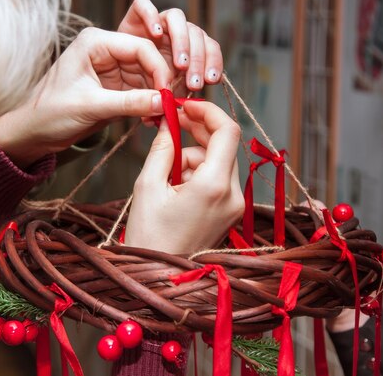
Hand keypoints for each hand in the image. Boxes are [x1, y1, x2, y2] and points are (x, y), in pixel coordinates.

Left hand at [0, 27, 172, 167]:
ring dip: (158, 95)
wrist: (35, 131)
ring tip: (162, 116)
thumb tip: (162, 102)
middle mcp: (107, 50)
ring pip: (150, 77)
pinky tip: (154, 119)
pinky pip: (144, 91)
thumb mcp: (90, 107)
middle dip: (162, 82)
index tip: (167, 93)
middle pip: (149, 59)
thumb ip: (128, 103)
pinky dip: (151, 105)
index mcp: (95, 42)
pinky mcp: (118, 87)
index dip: (159, 68)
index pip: (140, 47)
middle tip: (170, 106)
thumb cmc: (50, 112)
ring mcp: (114, 69)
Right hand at [118, 0, 222, 91]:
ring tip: (180, 65)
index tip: (210, 80)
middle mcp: (175, 33)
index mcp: (188, 49)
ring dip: (182, 40)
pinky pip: (143, 5)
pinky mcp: (135, 15)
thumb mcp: (165, 96)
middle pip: (196, 33)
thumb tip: (195, 104)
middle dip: (199, 58)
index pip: (210, 47)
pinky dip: (151, 15)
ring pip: (176, 17)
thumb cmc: (141, 91)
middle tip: (194, 82)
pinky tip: (156, 35)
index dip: (214, 61)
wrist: (111, 84)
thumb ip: (179, 96)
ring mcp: (157, 22)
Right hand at [124, 101, 243, 253]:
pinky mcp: (230, 212)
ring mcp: (234, 205)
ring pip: (218, 161)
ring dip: (194, 156)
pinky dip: (198, 172)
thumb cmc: (148, 237)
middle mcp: (232, 194)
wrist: (159, 276)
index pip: (227, 131)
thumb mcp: (148, 186)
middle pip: (223, 145)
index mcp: (214, 186)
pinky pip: (218, 178)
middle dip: (197, 131)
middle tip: (172, 122)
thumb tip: (170, 122)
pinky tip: (176, 185)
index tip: (186, 105)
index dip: (208, 111)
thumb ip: (163, 148)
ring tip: (166, 174)